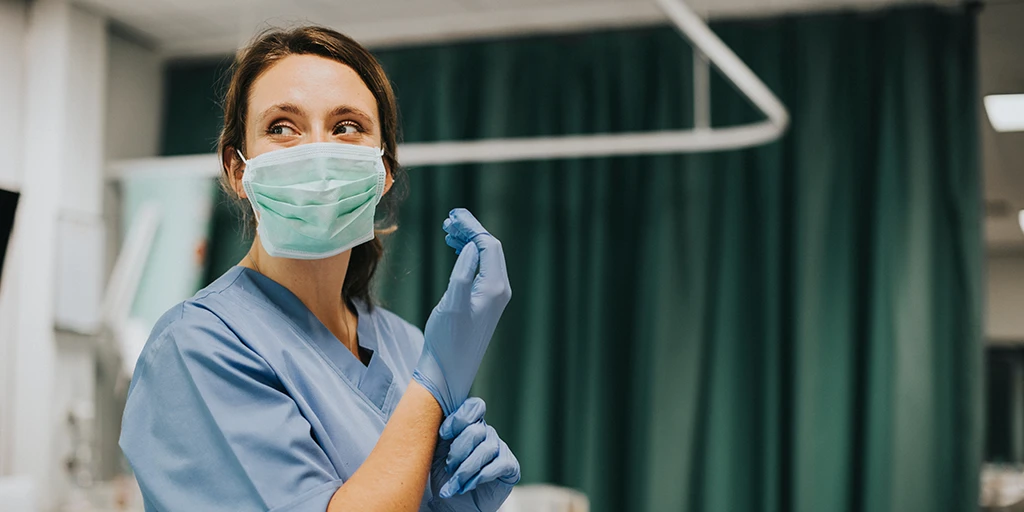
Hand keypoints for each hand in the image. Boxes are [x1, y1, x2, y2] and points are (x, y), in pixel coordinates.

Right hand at [413, 209, 511, 415]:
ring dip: (468, 242)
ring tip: (448, 231)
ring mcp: (493, 297)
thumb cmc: (447, 341)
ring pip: (485, 258)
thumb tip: (471, 247)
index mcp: (494, 288)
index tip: (452, 216)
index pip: (489, 245)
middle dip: (471, 231)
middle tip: (448, 220)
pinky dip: (468, 256)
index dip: (472, 227)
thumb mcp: (452, 304)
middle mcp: (499, 290)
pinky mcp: (484, 303)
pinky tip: (455, 250)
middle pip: (490, 248)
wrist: (448, 371)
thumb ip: (463, 273)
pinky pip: (480, 270)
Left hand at [430, 398, 519, 511]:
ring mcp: (499, 449)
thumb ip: (439, 433)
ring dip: (466, 469)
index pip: (473, 407)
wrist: (453, 504)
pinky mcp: (510, 466)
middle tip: (449, 468)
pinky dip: (481, 476)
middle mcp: (487, 433)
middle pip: (477, 430)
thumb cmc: (444, 476)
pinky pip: (500, 464)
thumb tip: (432, 415)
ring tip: (455, 483)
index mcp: (469, 425)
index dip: (459, 418)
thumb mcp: (436, 452)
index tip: (443, 435)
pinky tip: (469, 486)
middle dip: (458, 451)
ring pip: (486, 449)